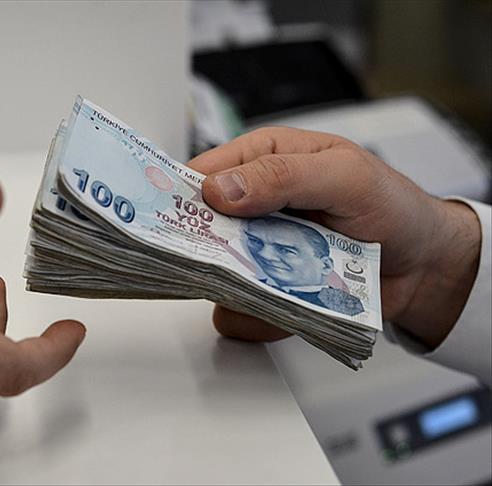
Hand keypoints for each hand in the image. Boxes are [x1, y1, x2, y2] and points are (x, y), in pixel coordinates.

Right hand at [188, 127, 480, 347]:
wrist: (421, 266)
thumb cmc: (390, 207)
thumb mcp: (344, 176)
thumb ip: (283, 176)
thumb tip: (220, 189)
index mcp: (261, 161)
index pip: (200, 174)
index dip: (180, 195)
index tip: (167, 219)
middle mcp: (251, 206)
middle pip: (197, 230)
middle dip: (209, 250)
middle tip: (236, 260)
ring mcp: (256, 251)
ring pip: (213, 277)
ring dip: (239, 288)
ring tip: (284, 282)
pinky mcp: (265, 290)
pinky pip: (239, 312)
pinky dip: (260, 316)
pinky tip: (294, 302)